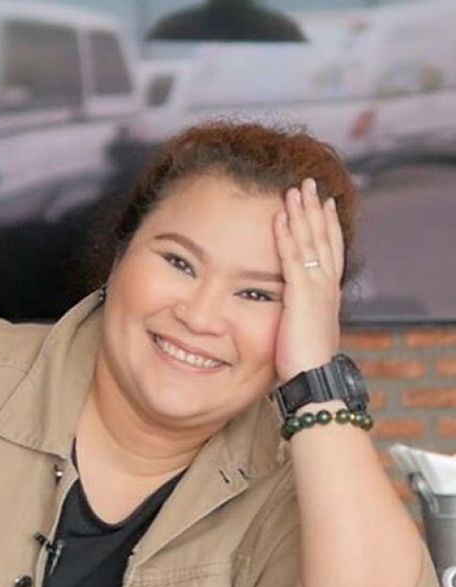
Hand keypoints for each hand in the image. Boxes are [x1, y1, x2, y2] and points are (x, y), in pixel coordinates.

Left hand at [273, 178, 343, 382]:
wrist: (315, 378)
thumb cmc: (307, 360)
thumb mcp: (310, 328)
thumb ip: (305, 311)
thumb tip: (298, 308)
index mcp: (328, 291)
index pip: (330, 249)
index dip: (327, 225)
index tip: (324, 204)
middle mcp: (326, 284)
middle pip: (323, 237)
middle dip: (315, 209)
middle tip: (309, 184)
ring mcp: (315, 287)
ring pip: (309, 241)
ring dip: (301, 213)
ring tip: (294, 189)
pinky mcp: (300, 294)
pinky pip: (291, 257)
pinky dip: (286, 234)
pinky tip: (280, 216)